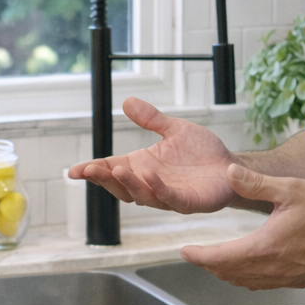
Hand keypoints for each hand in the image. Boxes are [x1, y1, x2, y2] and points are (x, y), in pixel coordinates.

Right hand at [67, 98, 244, 213]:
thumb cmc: (202, 152)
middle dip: (104, 179)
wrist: (231, 165)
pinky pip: (169, 198)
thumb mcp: (174, 129)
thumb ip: (151, 119)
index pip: (112, 170)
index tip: (73, 170)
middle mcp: (150, 183)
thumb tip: (127, 101)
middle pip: (120, 186)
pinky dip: (158, 188)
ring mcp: (168, 195)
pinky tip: (150, 176)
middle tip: (90, 170)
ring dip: (128, 183)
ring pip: (142, 194)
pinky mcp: (188, 202)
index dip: (93, 171)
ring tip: (117, 170)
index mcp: (143, 167)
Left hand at [180, 164, 304, 288]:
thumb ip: (255, 183)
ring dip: (227, 273)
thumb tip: (228, 172)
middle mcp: (274, 268)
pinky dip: (247, 278)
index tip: (185, 251)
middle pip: (230, 273)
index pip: (221, 258)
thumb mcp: (290, 188)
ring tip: (215, 262)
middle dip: (209, 265)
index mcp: (266, 246)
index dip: (199, 256)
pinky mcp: (298, 281)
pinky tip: (246, 269)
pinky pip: (264, 285)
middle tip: (195, 255)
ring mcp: (287, 278)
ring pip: (246, 282)